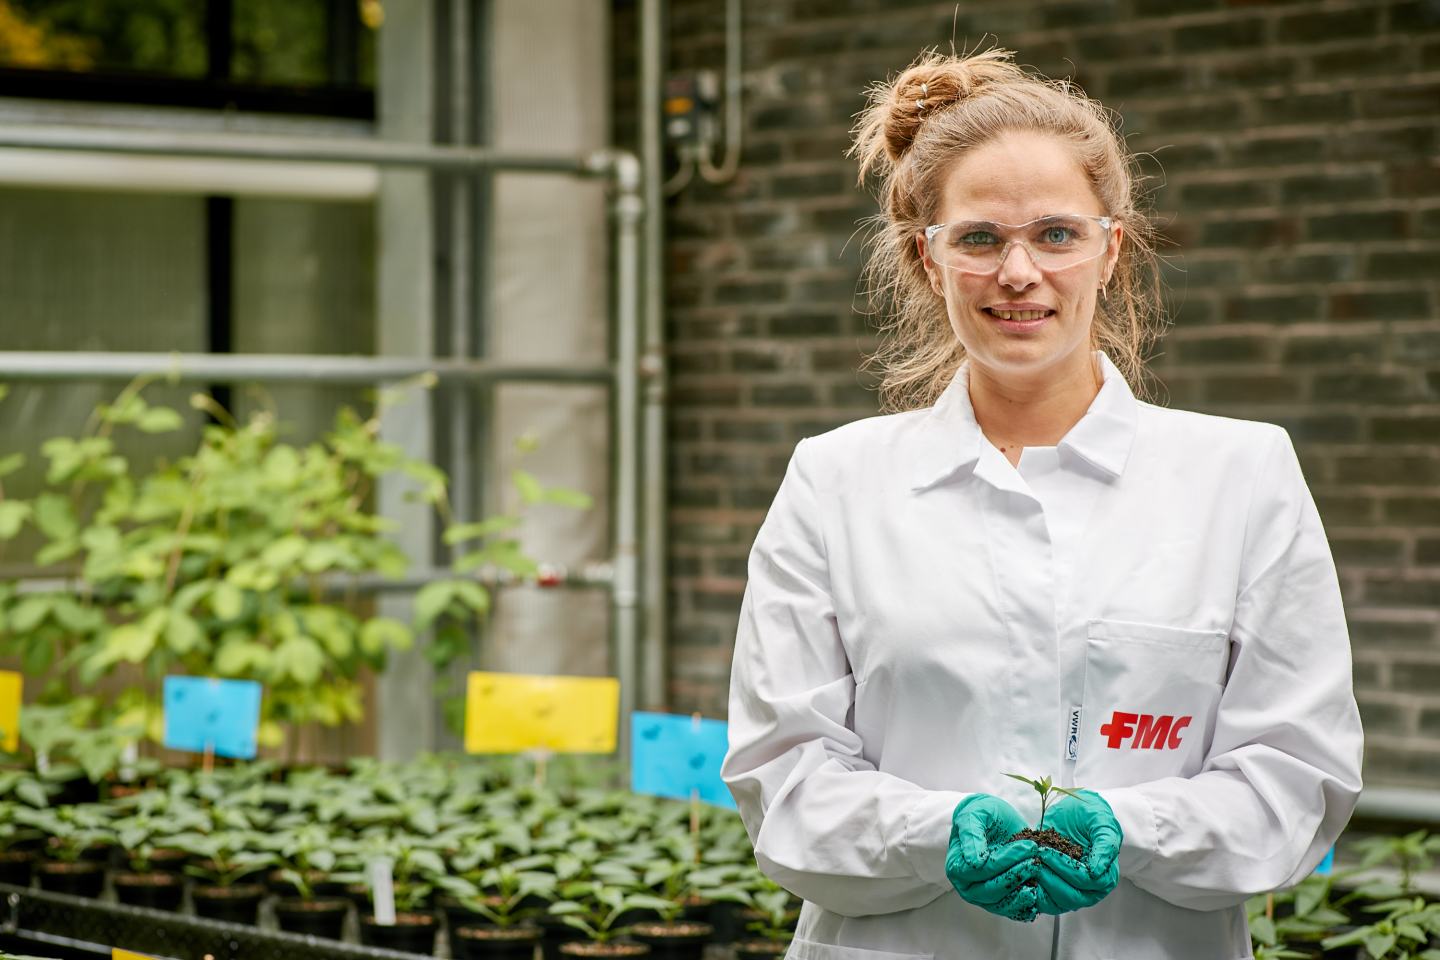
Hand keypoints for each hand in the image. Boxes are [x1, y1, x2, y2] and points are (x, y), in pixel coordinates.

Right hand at [945, 794, 1042, 922]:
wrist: (994, 820)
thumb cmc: (981, 815)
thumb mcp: (974, 815)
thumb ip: (971, 835)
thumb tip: (973, 863)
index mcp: (956, 866)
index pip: (980, 870)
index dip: (1003, 861)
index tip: (1025, 848)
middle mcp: (967, 886)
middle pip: (990, 891)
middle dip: (1015, 876)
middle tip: (1035, 860)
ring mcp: (983, 896)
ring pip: (1001, 904)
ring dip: (1021, 894)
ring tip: (1038, 876)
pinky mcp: (999, 901)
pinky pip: (1010, 910)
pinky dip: (1024, 906)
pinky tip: (1037, 895)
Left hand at [1033, 789, 1121, 914]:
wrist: (1073, 812)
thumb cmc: (1090, 816)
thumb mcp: (1102, 823)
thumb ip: (1106, 845)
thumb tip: (1097, 872)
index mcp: (1105, 877)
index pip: (1084, 881)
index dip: (1064, 868)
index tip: (1045, 851)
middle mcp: (1090, 891)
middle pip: (1069, 896)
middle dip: (1049, 877)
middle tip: (1033, 857)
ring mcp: (1070, 893)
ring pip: (1053, 903)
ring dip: (1037, 885)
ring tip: (1025, 864)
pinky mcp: (1052, 891)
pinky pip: (1040, 901)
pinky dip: (1028, 893)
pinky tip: (1017, 878)